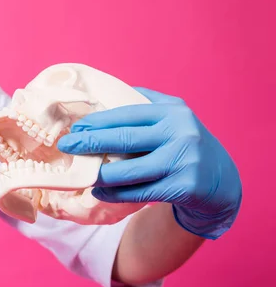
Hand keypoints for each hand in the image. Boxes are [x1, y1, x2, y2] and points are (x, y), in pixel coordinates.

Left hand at [56, 87, 241, 239]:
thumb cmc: (185, 143)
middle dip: (90, 143)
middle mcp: (179, 134)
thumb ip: (146, 102)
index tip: (75, 128)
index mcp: (172, 113)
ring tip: (81, 174)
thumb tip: (106, 93)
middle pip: (125, 139)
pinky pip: (140, 192)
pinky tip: (99, 192)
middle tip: (66, 146)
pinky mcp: (184, 187)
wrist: (221, 180)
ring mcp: (183, 161)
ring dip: (100, 174)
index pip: (127, 115)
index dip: (98, 122)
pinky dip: (116, 193)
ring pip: (130, 171)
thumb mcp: (174, 116)